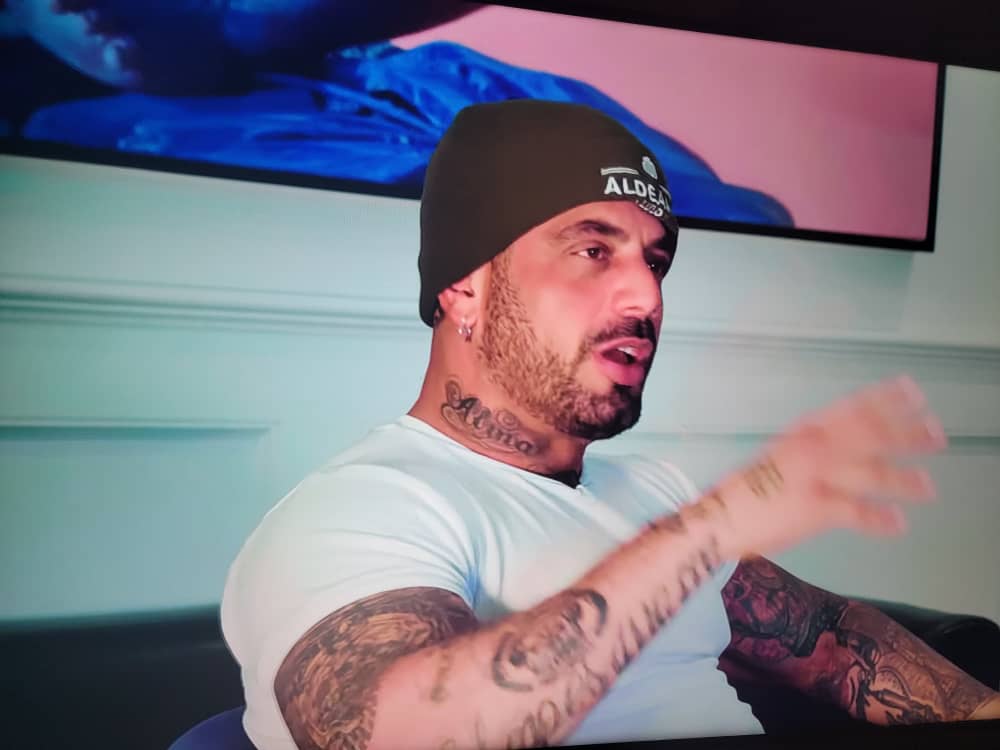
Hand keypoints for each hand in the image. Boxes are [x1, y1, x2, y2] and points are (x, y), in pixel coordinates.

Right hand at [705, 375, 946, 559]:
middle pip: (870, 435)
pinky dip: (879, 518)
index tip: (912, 390)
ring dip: (902, 478)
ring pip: (870, 472)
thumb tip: (841, 446)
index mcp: (804, 432)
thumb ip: (811, 449)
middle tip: (936, 432)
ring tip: (928, 485)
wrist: (719, 517)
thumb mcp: (779, 456)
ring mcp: (815, 478)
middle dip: (906, 432)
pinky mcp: (814, 510)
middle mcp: (813, 449)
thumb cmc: (747, 489)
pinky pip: (855, 512)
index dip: (885, 398)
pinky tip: (898, 523)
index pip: (852, 409)